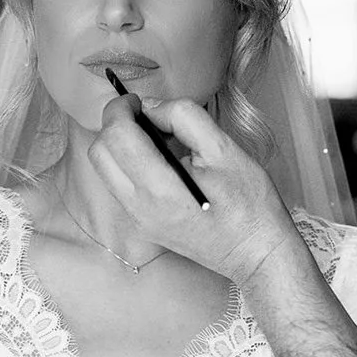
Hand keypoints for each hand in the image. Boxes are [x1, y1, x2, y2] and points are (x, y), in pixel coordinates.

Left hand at [89, 94, 301, 284]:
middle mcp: (139, 209)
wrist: (256, 254)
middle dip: (114, 126)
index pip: (116, 135)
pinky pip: (120, 187)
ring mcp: (138, 222)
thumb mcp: (225, 149)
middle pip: (99, 153)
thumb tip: (152, 107)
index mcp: (160, 188)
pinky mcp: (143, 227)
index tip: (138, 102)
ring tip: (156, 139)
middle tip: (143, 116)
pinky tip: (161, 163)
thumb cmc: (250, 205)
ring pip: (105, 170)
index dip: (121, 108)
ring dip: (120, 146)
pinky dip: (129, 166)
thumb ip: (184, 117)